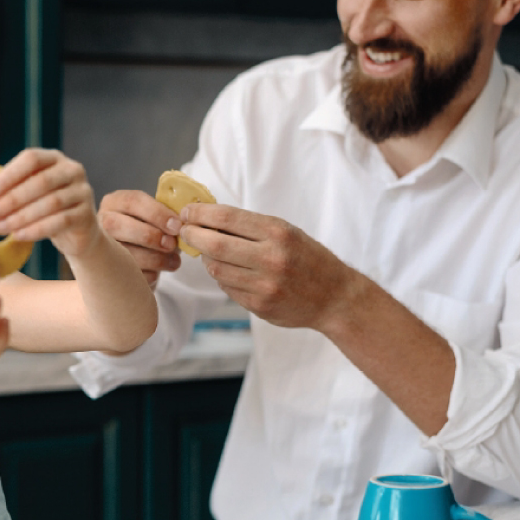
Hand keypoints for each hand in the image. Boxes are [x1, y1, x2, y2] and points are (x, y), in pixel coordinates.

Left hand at [0, 148, 100, 259]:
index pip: (32, 158)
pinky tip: (19, 235)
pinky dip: (36, 229)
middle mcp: (72, 170)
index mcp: (54, 158)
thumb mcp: (30, 193)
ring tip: (1, 227)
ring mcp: (83, 191)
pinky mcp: (86, 214)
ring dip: (21, 216)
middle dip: (12, 199)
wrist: (76, 232)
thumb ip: (13, 189)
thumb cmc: (45, 209)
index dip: (10, 174)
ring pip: (50, 203)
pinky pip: (60, 221)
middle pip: (41, 181)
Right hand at [98, 189, 183, 287]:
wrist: (134, 258)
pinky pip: (127, 273)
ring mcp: (100, 247)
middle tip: (171, 245)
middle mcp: (102, 222)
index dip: (157, 213)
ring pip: (122, 252)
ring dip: (154, 259)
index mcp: (115, 202)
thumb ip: (164, 217)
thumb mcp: (152, 218)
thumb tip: (181, 225)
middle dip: (150, 236)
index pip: (133, 201)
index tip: (177, 226)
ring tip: (173, 261)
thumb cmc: (147, 231)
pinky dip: (147, 275)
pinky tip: (157, 272)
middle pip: (118, 225)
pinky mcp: (105, 270)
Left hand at [180, 203, 353, 328]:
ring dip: (207, 259)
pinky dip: (223, 278)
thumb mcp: (286, 232)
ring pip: (216, 269)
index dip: (199, 214)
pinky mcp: (260, 306)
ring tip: (211, 252)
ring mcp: (265, 286)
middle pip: (214, 245)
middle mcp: (271, 259)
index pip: (226, 218)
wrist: (335, 297)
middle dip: (193, 236)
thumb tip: (207, 217)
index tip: (187, 212)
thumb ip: (250, 226)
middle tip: (185, 232)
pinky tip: (231, 272)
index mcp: (278, 233)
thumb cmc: (307, 258)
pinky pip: (227, 288)